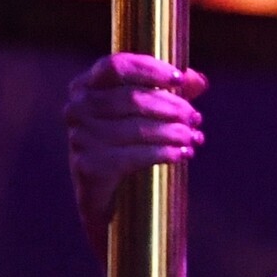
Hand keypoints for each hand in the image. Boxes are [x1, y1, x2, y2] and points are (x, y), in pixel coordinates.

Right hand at [63, 53, 207, 261]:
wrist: (112, 210)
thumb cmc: (130, 153)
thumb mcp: (148, 119)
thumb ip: (170, 95)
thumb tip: (199, 80)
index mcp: (85, 87)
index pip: (117, 66)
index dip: (150, 69)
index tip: (180, 79)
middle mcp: (76, 108)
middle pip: (132, 98)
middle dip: (171, 107)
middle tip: (196, 118)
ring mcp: (79, 138)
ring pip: (136, 127)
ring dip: (172, 131)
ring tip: (194, 138)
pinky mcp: (89, 167)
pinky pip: (134, 156)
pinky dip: (163, 153)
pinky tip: (183, 154)